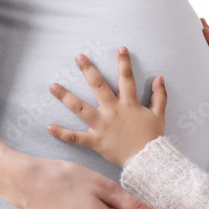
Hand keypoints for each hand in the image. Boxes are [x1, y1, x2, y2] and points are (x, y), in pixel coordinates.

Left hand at [47, 47, 165, 165]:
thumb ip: (160, 96)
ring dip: (66, 97)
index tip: (120, 48)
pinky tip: (49, 127)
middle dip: (88, 71)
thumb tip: (160, 78)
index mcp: (129, 104)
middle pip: (98, 87)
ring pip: (80, 109)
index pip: (127, 79)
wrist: (148, 160)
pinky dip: (62, 133)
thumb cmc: (152, 138)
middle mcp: (113, 111)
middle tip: (78, 57)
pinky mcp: (95, 141)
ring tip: (53, 86)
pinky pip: (76, 137)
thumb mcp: (159, 115)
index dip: (124, 63)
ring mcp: (102, 126)